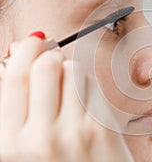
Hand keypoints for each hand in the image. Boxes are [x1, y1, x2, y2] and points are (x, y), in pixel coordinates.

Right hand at [0, 35, 132, 161]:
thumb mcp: (21, 148)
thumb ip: (15, 106)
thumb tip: (16, 57)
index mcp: (9, 144)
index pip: (13, 77)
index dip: (22, 51)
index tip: (31, 42)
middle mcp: (40, 138)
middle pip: (45, 64)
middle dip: (48, 54)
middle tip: (50, 58)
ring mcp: (75, 132)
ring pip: (72, 69)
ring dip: (69, 71)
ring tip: (68, 90)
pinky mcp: (102, 129)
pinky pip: (92, 85)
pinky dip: (86, 85)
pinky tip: (84, 102)